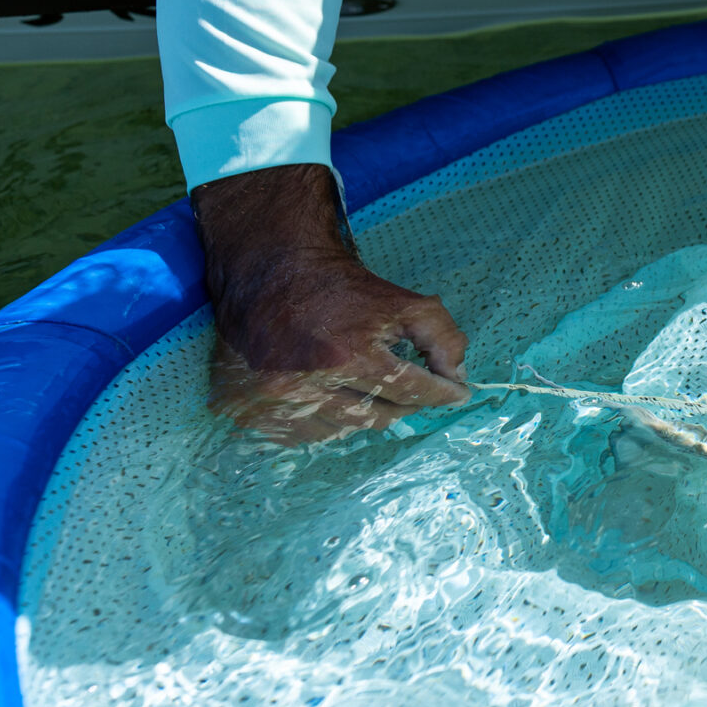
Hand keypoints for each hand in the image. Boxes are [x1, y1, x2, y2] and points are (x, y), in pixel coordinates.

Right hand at [192, 163, 468, 443]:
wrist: (269, 270)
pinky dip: (324, 423)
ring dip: (362, 414)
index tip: (457, 394)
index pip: (410, 390)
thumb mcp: (401, 300)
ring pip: (341, 431)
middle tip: (410, 390)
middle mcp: (308, 384)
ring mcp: (275, 400)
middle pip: (379, 417)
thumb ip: (441, 336)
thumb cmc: (340, 286)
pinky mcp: (248, 409)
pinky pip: (301, 436)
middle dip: (404, 404)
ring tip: (365, 388)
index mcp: (348, 355)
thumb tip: (458, 377)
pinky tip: (331, 398)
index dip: (441, 393)